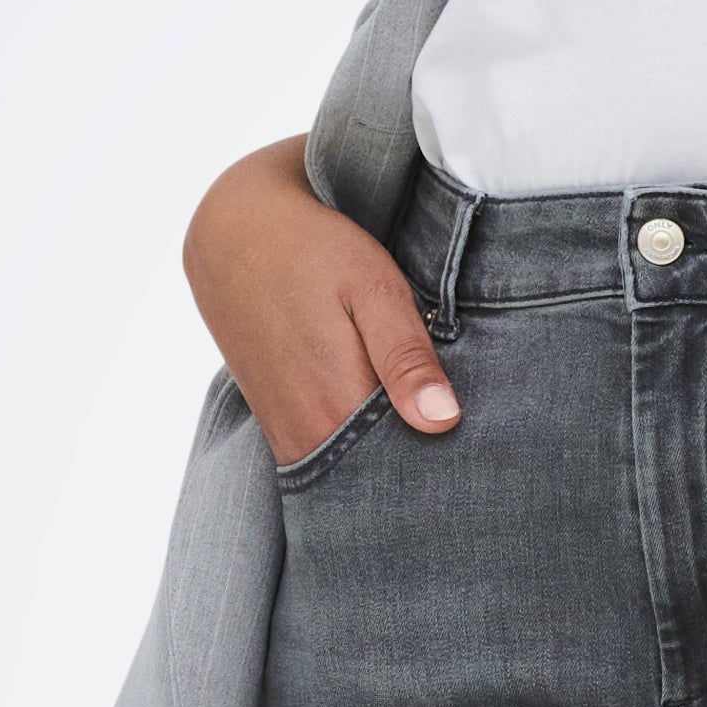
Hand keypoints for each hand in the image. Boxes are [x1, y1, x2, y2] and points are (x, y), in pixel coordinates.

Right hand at [181, 138, 459, 464]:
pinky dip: (360, 440)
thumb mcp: (373, 289)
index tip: (473, 442)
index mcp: (335, 407)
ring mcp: (286, 434)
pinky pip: (329, 452)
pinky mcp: (276, 424)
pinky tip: (382, 406)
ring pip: (354, 468)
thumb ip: (406, 357)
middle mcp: (305, 436)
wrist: (233, 230)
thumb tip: (442, 421)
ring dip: (389, 449)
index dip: (446, 460)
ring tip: (419, 408)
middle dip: (419, 460)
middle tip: (454, 423)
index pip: (407, 470)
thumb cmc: (312, 250)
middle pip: (380, 476)